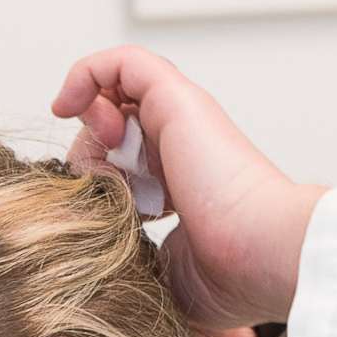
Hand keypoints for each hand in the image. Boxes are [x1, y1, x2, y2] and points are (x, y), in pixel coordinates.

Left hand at [52, 46, 324, 330]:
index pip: (130, 158)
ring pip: (121, 86)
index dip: (100, 174)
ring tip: (97, 149)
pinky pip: (124, 61)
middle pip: (119, 120)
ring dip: (90, 111)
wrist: (264, 254)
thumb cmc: (230, 276)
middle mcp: (185, 145)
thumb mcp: (165, 276)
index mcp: (185, 183)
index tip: (98, 206)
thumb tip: (102, 271)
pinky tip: (72, 107)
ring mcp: (183, 119)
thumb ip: (135, 264)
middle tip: (96, 180)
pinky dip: (87, 73)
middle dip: (90, 146)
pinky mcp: (175, 100)